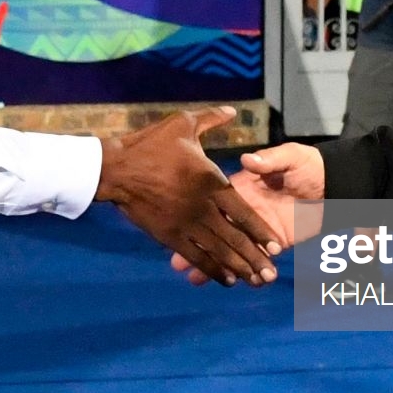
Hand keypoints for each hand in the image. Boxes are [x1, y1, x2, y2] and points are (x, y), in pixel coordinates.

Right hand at [97, 107, 281, 286]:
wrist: (116, 168)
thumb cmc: (150, 145)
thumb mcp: (183, 123)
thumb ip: (211, 118)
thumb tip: (233, 111)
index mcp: (211, 181)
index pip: (244, 212)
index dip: (260, 231)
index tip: (275, 246)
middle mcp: (203, 206)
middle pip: (235, 238)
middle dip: (255, 258)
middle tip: (272, 274)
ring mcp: (185, 223)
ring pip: (218, 251)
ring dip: (238, 268)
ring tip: (256, 281)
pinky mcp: (168, 235)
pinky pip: (195, 255)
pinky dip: (211, 269)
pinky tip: (226, 280)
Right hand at [170, 142, 323, 285]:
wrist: (337, 184)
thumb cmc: (309, 165)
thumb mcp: (290, 156)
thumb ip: (270, 160)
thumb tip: (248, 158)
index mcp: (243, 187)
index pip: (217, 204)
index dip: (198, 217)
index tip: (181, 227)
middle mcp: (246, 211)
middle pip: (218, 232)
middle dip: (198, 248)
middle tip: (176, 265)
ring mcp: (259, 230)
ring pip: (233, 250)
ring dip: (216, 265)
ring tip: (194, 280)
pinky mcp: (276, 243)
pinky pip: (258, 260)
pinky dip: (248, 272)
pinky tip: (234, 284)